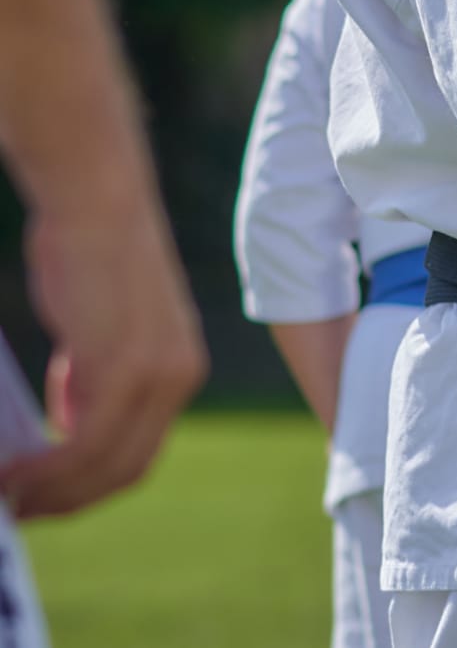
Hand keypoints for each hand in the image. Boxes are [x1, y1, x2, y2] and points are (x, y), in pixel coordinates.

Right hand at [0, 206, 206, 516]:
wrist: (97, 204)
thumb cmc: (88, 256)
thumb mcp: (100, 330)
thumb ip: (93, 375)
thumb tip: (71, 419)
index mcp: (181, 368)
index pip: (143, 449)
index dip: (96, 483)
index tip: (52, 497)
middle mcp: (180, 377)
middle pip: (128, 468)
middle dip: (73, 499)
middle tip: (23, 511)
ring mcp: (155, 374)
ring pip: (104, 465)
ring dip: (53, 492)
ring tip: (10, 500)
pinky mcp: (121, 366)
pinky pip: (81, 443)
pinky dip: (46, 470)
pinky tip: (13, 475)